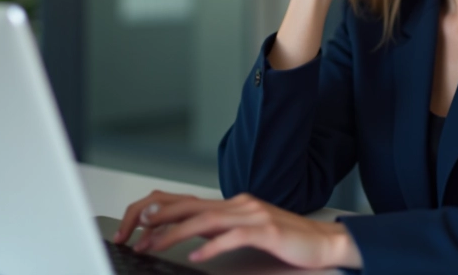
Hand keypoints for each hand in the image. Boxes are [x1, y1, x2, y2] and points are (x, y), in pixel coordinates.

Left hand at [113, 191, 362, 269]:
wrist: (323, 240)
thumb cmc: (285, 238)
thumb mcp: (245, 230)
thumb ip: (219, 228)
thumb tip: (188, 234)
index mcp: (231, 203)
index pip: (186, 201)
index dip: (158, 210)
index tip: (135, 226)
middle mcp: (239, 204)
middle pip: (189, 206)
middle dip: (157, 219)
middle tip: (134, 232)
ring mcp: (253, 215)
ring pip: (206, 220)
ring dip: (176, 233)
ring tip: (154, 245)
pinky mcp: (266, 231)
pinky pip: (234, 236)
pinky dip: (213, 246)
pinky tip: (198, 256)